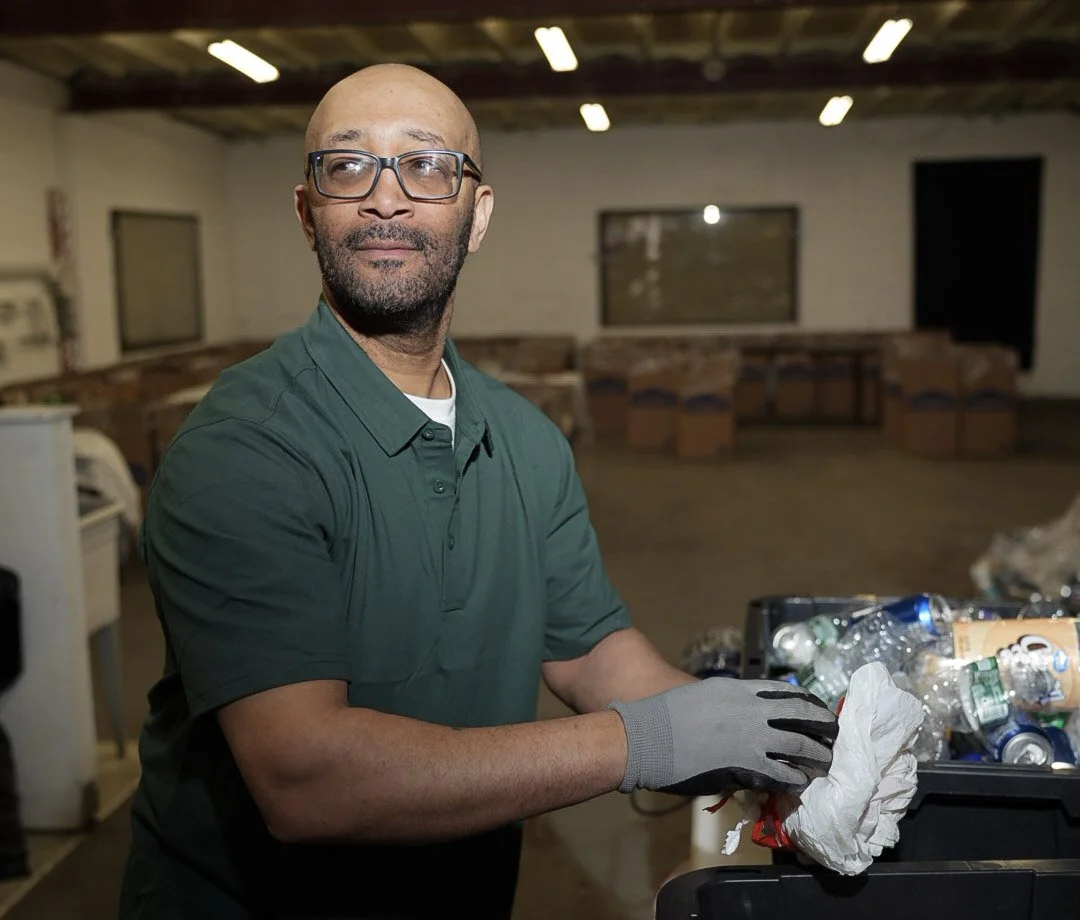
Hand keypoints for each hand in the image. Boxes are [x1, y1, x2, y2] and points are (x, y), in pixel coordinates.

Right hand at [608, 678, 837, 795]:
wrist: (646, 736)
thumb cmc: (666, 715)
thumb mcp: (703, 695)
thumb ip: (729, 702)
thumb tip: (747, 713)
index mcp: (738, 689)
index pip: (784, 691)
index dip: (806, 700)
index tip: (817, 707)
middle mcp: (750, 709)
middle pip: (799, 714)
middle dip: (821, 724)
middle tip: (833, 733)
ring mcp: (750, 737)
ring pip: (798, 745)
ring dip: (816, 754)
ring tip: (826, 762)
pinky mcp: (745, 765)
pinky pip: (781, 773)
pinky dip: (794, 778)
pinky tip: (800, 783)